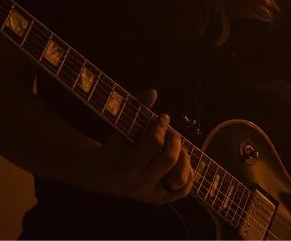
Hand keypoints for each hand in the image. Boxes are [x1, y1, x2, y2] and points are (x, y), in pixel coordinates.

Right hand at [86, 89, 194, 204]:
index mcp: (129, 163)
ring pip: (179, 177)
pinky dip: (188, 177)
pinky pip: (181, 191)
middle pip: (169, 159)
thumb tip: (153, 92)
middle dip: (175, 141)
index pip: (155, 142)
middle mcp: (141, 181)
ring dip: (184, 158)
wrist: (102, 173)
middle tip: (172, 132)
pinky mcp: (159, 198)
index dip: (162, 126)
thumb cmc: (115, 146)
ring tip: (179, 148)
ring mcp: (151, 193)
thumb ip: (137, 108)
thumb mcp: (122, 127)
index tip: (163, 118)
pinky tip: (184, 163)